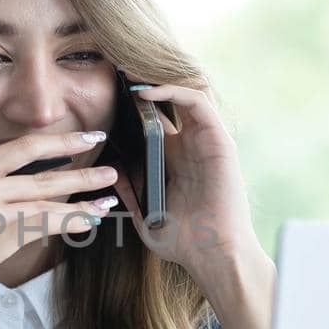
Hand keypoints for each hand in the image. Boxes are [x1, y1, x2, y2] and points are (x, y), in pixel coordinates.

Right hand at [0, 131, 119, 324]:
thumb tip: (35, 188)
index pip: (20, 147)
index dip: (59, 141)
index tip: (85, 139)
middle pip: (40, 171)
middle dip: (81, 168)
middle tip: (111, 167)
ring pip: (46, 199)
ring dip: (82, 198)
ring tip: (108, 198)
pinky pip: (40, 225)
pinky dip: (68, 222)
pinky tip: (87, 221)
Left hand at [110, 83, 269, 288]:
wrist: (213, 255)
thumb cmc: (184, 242)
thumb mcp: (145, 215)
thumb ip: (130, 193)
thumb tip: (112, 172)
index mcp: (175, 160)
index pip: (156, 120)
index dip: (135, 105)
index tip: (109, 93)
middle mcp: (192, 146)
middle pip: (171, 101)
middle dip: (146, 83)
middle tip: (118, 72)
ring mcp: (207, 141)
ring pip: (187, 93)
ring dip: (158, 80)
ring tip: (129, 74)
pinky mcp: (219, 141)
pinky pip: (198, 102)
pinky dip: (173, 91)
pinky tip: (146, 93)